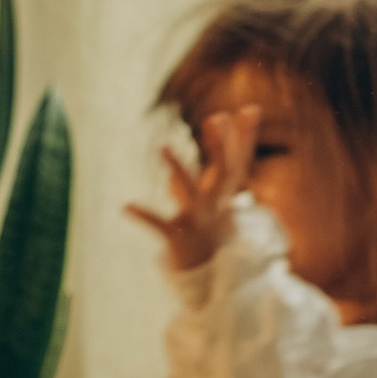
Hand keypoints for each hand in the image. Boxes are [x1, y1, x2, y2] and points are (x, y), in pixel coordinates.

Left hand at [126, 106, 252, 276]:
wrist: (204, 269)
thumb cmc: (209, 220)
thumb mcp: (216, 190)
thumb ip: (218, 155)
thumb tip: (226, 120)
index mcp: (224, 192)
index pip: (240, 159)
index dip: (245, 136)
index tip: (251, 108)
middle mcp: (215, 202)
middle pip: (223, 171)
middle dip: (220, 145)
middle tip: (216, 117)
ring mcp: (196, 218)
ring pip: (189, 191)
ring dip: (176, 168)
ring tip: (161, 145)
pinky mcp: (176, 236)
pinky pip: (158, 224)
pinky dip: (143, 216)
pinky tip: (125, 207)